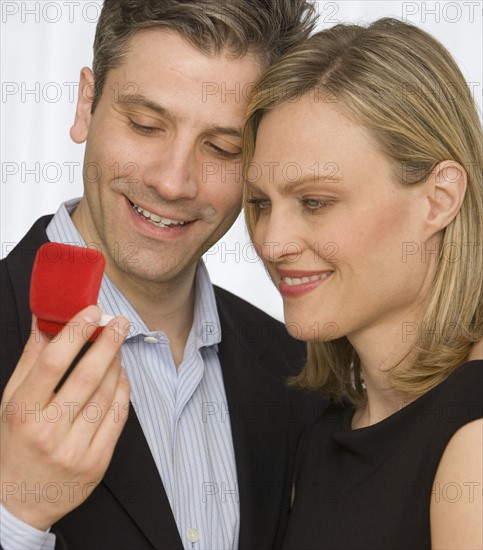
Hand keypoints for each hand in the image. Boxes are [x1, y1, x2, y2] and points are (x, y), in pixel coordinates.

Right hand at [0, 306, 129, 529]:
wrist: (21, 501)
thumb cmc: (16, 443)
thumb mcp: (12, 401)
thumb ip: (31, 359)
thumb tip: (45, 320)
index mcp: (23, 413)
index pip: (51, 363)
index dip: (75, 332)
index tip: (92, 311)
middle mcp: (48, 432)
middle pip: (87, 376)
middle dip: (108, 342)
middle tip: (120, 321)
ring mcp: (75, 450)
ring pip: (107, 394)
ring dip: (117, 363)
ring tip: (117, 347)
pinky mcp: (97, 462)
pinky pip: (119, 416)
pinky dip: (123, 390)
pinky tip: (121, 375)